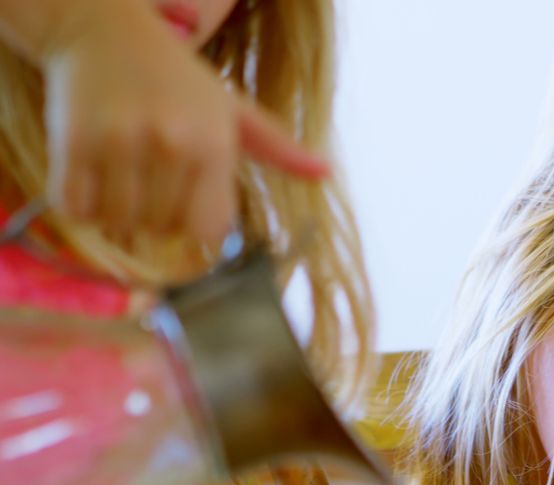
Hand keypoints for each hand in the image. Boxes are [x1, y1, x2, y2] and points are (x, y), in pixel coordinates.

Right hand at [40, 3, 327, 244]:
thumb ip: (279, 147)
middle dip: (155, 219)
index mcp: (216, 144)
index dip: (195, 226)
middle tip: (149, 183)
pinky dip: (79, 205)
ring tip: (121, 178)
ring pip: (119, 224)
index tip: (186, 206)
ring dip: (116, 215)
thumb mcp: (234, 108)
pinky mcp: (74, 143)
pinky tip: (90, 177)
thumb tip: (326, 173)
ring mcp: (121, 144)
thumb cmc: (177, 78)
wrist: (104, 30)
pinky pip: (74, 209)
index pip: (210, 230)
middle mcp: (173, 145)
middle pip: (163, 230)